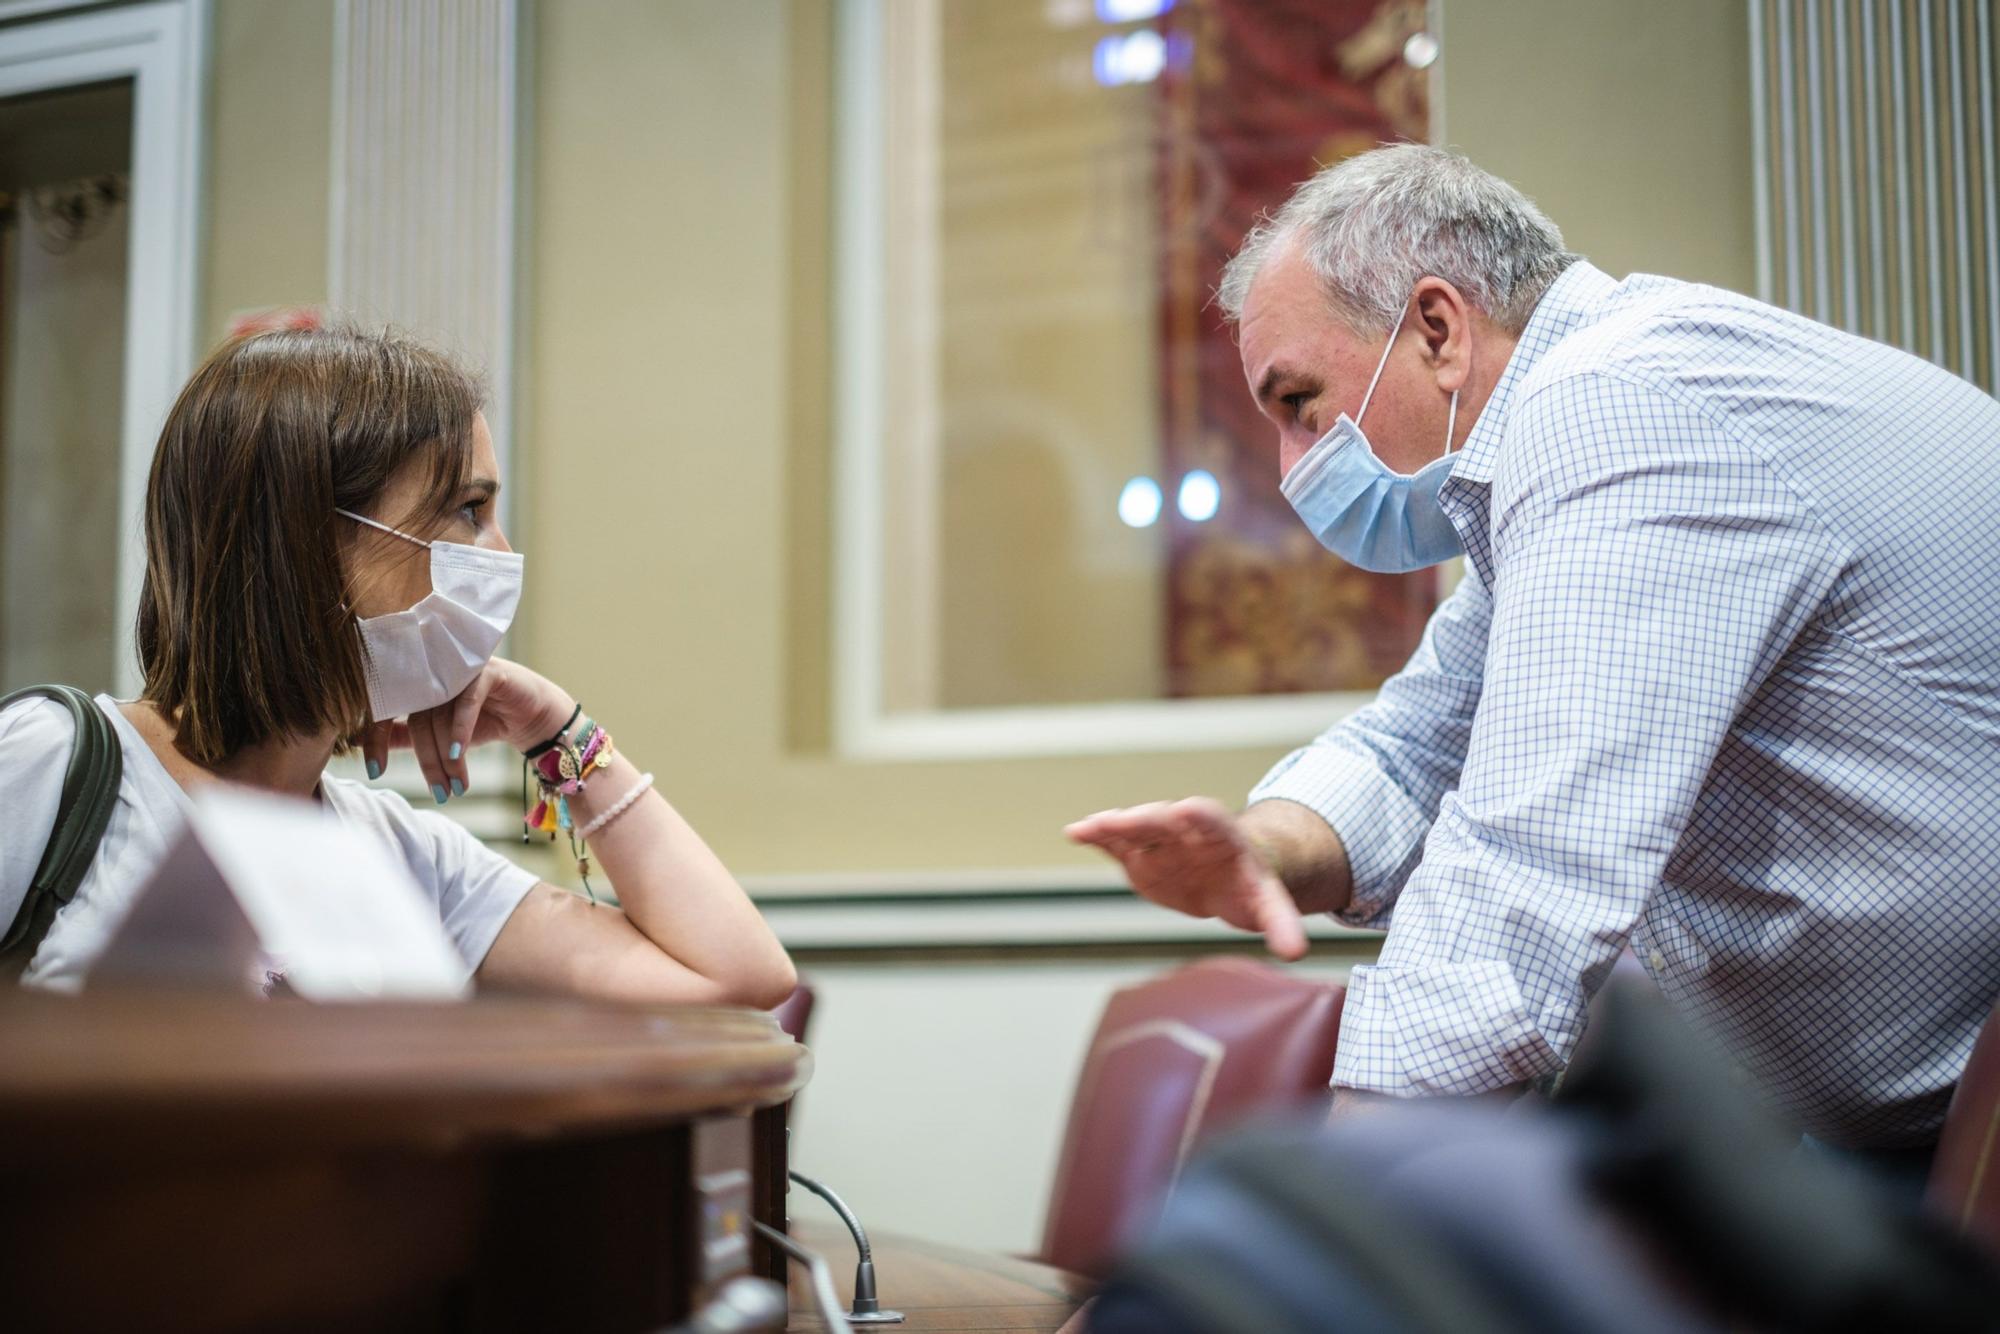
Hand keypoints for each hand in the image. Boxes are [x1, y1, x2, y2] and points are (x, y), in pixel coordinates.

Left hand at [357, 657, 575, 802]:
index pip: (385, 709)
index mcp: (417, 683)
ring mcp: (460, 668)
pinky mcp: (488, 671)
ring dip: (448, 759)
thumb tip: (356, 739)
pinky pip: (466, 703)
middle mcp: (435, 671)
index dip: (375, 741)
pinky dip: (460, 731)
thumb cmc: (484, 721)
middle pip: (417, 719)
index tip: (374, 774)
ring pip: (441, 717)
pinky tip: (458, 756)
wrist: (534, 716)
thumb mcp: (439, 734)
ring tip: (458, 788)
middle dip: (427, 763)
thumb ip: (403, 734)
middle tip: (439, 795)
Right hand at [1065, 797, 1307, 959]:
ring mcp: (1160, 841)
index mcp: (1223, 837)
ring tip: (1088, 827)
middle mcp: (1186, 831)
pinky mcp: (1139, 855)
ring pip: (1135, 829)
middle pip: (1165, 821)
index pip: (1213, 822)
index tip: (1187, 808)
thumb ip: (1281, 923)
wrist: (1228, 875)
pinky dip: (1096, 837)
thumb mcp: (1268, 902)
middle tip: (1124, 819)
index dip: (1200, 818)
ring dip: (1112, 827)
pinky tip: (1075, 834)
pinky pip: (1116, 843)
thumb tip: (1297, 952)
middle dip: (1145, 820)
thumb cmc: (1250, 883)